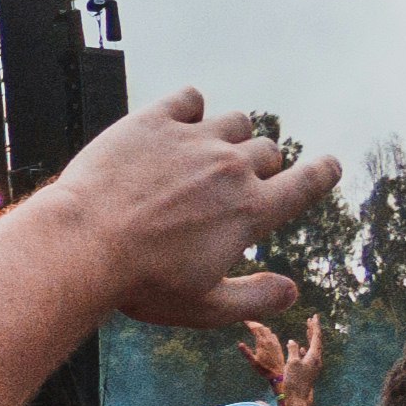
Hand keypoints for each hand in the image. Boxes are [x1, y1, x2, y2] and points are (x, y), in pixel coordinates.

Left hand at [52, 89, 337, 328]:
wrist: (81, 245)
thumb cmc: (140, 282)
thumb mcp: (204, 307)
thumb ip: (255, 299)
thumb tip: (292, 291)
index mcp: (252, 210)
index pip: (309, 182)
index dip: (322, 173)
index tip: (325, 167)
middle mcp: (232, 169)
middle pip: (268, 151)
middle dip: (259, 165)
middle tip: (229, 184)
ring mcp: (193, 140)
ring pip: (235, 121)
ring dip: (229, 135)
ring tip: (203, 154)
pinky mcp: (152, 122)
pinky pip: (189, 98)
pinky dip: (190, 107)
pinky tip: (175, 122)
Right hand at [244, 311, 324, 392]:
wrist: (297, 397)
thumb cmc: (294, 380)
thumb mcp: (292, 362)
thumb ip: (292, 349)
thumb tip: (293, 341)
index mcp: (314, 356)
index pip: (316, 337)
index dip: (315, 326)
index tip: (314, 316)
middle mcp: (317, 360)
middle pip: (317, 341)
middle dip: (313, 330)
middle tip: (311, 319)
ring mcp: (314, 365)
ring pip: (313, 348)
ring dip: (310, 338)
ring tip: (308, 329)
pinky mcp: (310, 370)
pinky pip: (309, 355)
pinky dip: (306, 348)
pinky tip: (302, 347)